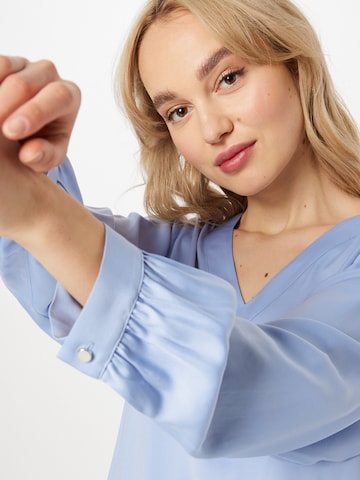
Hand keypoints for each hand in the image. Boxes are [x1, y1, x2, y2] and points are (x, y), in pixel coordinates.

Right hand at [0, 55, 80, 171]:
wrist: (26, 134)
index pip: (58, 97)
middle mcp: (47, 73)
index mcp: (68, 95)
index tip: (10, 132)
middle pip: (25, 83)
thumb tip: (29, 154)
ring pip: (4, 66)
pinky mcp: (2, 62)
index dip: (34, 112)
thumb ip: (43, 156)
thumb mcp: (47, 156)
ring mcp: (22, 63)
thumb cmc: (42, 144)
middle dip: (5, 104)